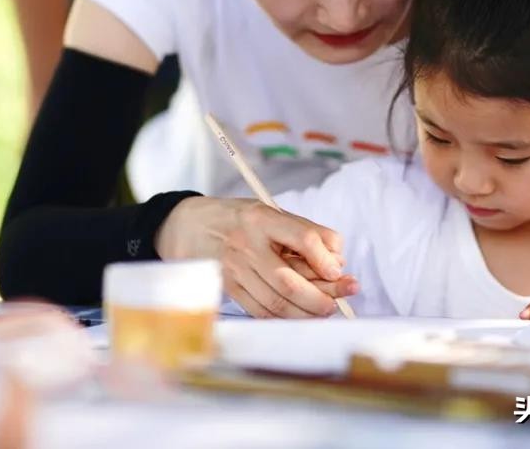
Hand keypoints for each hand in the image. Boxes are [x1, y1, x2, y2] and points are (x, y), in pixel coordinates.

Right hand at [155, 196, 358, 317]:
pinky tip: (299, 316)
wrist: (190, 226)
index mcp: (262, 218)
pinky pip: (261, 311)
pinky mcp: (228, 289)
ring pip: (276, 302)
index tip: (339, 270)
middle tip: (340, 301)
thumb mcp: (270, 211)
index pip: (303, 239)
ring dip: (306, 312)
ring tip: (325, 310)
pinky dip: (284, 318)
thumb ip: (304, 231)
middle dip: (321, 296)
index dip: (325, 259)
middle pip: (290, 281)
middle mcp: (247, 244)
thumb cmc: (239, 219)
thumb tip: (337, 258)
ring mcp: (235, 270)